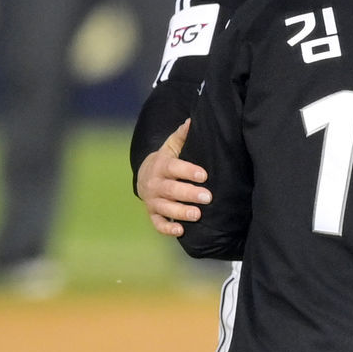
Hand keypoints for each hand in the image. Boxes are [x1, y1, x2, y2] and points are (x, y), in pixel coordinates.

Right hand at [135, 119, 211, 236]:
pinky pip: (158, 224)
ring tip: (197, 214)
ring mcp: (153, 201)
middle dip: (189, 194)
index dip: (188, 171)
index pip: (174, 168)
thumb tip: (193, 120)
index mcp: (162, 166)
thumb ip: (182, 136)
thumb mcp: (171, 147)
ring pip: (166, 208)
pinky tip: (181, 231)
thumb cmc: (166, 161)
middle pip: (172, 190)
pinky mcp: (153, 214)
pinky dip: (168, 229)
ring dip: (181, 212)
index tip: (203, 174)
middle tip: (208, 197)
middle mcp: (156, 184)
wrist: (144, 177)